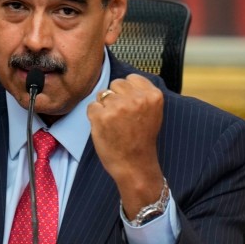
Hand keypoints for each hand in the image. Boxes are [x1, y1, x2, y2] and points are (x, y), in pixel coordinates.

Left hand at [87, 74, 164, 218]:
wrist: (135, 165)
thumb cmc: (141, 140)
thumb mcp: (153, 112)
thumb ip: (142, 95)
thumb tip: (125, 82)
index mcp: (153, 96)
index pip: (131, 78)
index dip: (127, 91)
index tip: (130, 105)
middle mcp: (136, 98)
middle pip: (116, 84)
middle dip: (115, 97)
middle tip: (121, 116)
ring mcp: (117, 107)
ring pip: (102, 94)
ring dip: (104, 106)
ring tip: (114, 123)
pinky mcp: (101, 116)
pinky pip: (91, 107)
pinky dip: (94, 117)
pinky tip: (105, 128)